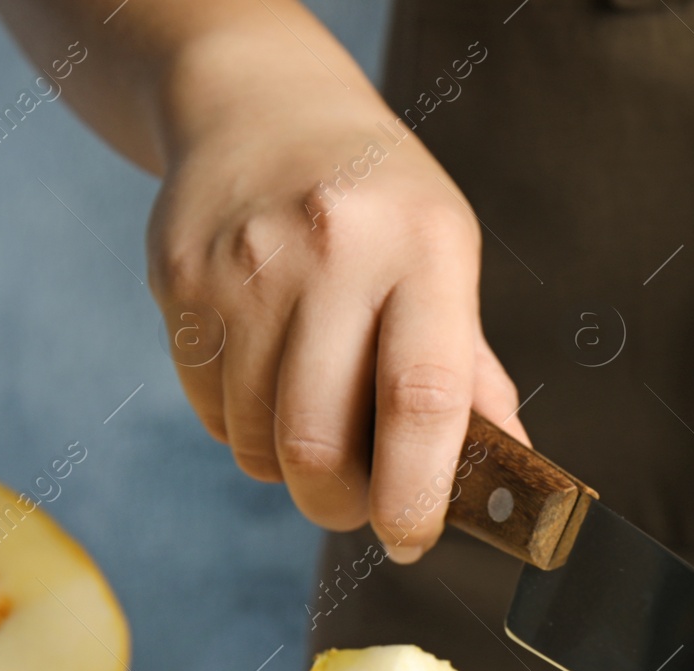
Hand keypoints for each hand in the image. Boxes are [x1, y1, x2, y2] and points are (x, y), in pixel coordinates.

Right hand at [147, 49, 523, 560]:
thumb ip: (473, 370)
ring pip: (256, 440)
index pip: (422, 399)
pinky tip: (271, 385)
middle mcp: (334, 253)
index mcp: (424, 252)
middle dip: (342, 504)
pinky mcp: (182, 281)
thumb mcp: (449, 262)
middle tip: (363, 505)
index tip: (414, 539)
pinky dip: (244, 430)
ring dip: (290, 471)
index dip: (418, 492)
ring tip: (320, 431)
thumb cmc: (382, 204)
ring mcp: (247, 267)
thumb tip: (511, 467)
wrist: (265, 110)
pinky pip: (210, 410)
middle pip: (320, 441)